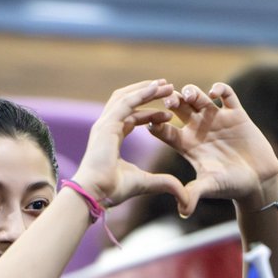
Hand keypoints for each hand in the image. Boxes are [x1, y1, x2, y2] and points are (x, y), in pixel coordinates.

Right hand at [71, 79, 189, 211]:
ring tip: (165, 84)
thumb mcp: (144, 182)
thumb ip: (163, 182)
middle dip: (147, 93)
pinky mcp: (106, 125)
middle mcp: (107, 127)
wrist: (95, 193)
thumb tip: (182, 192)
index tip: (169, 112)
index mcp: (112, 138)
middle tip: (168, 87)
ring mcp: (105, 124)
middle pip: (128, 101)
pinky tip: (156, 87)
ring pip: (126, 97)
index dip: (149, 113)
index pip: (131, 118)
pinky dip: (141, 93)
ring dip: (146, 89)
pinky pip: (126, 103)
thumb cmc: (112, 190)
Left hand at [149, 82, 277, 207]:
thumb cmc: (231, 186)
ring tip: (190, 95)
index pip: (164, 130)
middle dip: (172, 101)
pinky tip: (216, 91)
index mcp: (186, 144)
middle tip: (169, 100)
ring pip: (199, 98)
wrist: (258, 182)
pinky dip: (221, 89)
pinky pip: (227, 95)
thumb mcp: (210, 187)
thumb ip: (194, 193)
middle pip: (178, 108)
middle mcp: (198, 129)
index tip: (152, 121)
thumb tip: (182, 212)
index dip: (156, 123)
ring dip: (192, 92)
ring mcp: (216, 120)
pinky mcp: (236, 114)